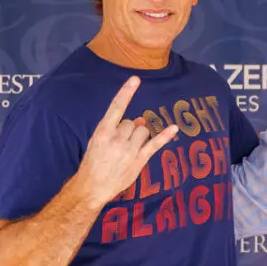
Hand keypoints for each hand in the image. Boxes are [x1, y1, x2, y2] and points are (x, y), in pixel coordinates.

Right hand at [75, 77, 180, 204]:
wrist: (92, 186)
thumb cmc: (94, 161)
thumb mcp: (98, 141)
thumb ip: (117, 128)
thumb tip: (139, 120)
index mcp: (103, 131)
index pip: (116, 107)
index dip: (126, 92)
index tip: (135, 79)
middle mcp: (117, 138)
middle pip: (133, 122)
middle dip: (129, 130)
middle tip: (119, 145)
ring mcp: (129, 150)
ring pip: (143, 131)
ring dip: (139, 137)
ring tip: (127, 150)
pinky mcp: (139, 160)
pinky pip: (155, 144)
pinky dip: (165, 136)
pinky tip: (174, 128)